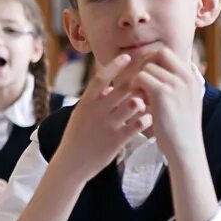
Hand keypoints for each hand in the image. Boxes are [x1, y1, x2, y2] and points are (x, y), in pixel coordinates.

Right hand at [54, 53, 150, 182]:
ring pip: (134, 104)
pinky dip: (146, 119)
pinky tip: (148, 118)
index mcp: (86, 102)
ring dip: (144, 101)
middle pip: (124, 88)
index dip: (115, 65)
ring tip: (149, 100)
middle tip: (149, 78)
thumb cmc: (77, 137)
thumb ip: (94, 100)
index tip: (128, 56)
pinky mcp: (116, 140)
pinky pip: (138, 124)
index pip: (101, 77)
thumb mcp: (80, 114)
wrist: (71, 164)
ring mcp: (107, 125)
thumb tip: (108, 87)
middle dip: (139, 81)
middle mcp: (97, 111)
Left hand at [131, 45, 204, 163]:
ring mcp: (176, 84)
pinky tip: (139, 101)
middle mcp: (186, 76)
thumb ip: (176, 84)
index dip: (153, 60)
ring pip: (147, 67)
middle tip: (139, 81)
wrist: (185, 147)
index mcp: (192, 76)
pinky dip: (135, 88)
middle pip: (159, 54)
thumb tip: (157, 71)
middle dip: (144, 64)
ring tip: (141, 96)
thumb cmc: (181, 128)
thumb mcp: (185, 100)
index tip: (145, 74)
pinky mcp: (163, 93)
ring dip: (138, 80)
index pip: (168, 53)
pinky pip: (141, 78)